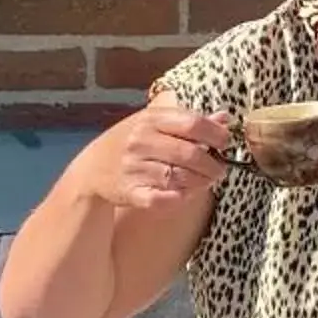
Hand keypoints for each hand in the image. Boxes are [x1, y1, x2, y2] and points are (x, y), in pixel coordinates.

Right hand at [79, 101, 231, 211]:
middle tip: (220, 170)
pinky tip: (186, 194)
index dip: (216, 134)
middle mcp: (141, 141)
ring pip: (180, 177)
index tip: (225, 143)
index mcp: (151, 119)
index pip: (192, 123)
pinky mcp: (131, 192)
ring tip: (206, 181)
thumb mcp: (155, 122)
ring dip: (201, 182)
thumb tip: (225, 118)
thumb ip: (188, 120)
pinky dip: (179, 198)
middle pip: (190, 153)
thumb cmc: (130, 141)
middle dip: (213, 165)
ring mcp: (134, 167)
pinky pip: (163, 199)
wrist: (91, 169)